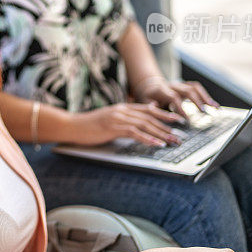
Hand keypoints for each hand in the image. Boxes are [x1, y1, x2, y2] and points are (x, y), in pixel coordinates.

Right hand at [66, 102, 184, 146]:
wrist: (71, 125)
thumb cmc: (88, 125)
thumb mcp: (109, 119)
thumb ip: (125, 117)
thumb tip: (140, 119)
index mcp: (122, 107)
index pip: (148, 109)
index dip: (164, 114)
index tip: (178, 120)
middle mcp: (122, 110)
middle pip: (150, 117)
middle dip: (167, 127)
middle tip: (180, 136)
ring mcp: (118, 117)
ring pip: (145, 124)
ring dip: (161, 134)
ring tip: (173, 141)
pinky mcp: (113, 127)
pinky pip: (134, 133)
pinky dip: (148, 139)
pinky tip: (157, 144)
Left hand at [135, 77, 218, 117]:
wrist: (149, 86)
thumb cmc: (147, 97)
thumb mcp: (144, 102)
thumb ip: (150, 106)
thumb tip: (154, 108)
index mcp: (162, 90)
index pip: (174, 97)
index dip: (181, 108)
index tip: (186, 120)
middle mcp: (173, 86)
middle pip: (187, 90)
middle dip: (197, 102)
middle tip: (203, 113)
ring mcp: (180, 86)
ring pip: (195, 88)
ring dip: (205, 98)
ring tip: (215, 108)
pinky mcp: (185, 87)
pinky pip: (197, 89)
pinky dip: (206, 96)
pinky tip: (215, 106)